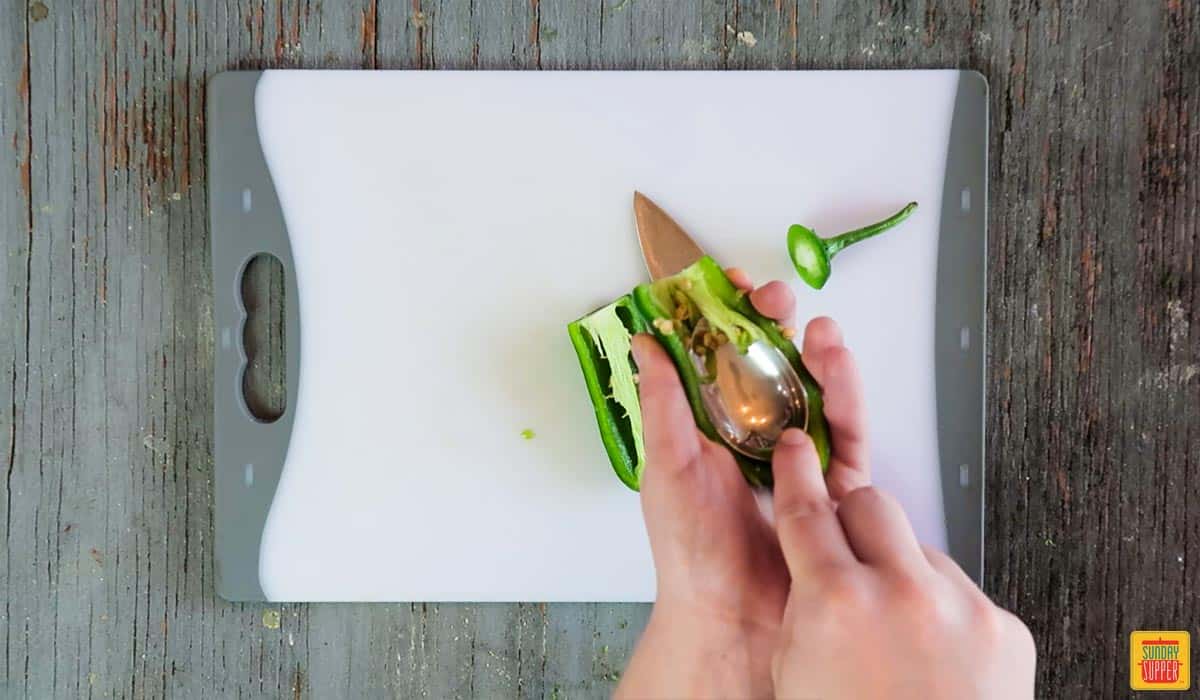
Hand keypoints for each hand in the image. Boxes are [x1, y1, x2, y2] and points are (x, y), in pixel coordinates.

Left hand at [617, 271, 864, 698]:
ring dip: (815, 349)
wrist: (734, 614)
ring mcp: (793, 452)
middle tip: (773, 296)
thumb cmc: (691, 551)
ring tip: (815, 325)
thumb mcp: (666, 467)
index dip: (720, 318)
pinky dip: (846, 392)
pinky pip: (845, 427)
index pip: (715, 357)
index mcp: (706, 425)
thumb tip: (644, 344)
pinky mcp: (830, 476)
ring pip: (810, 385)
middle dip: (772, 321)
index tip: (722, 286)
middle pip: (767, 361)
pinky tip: (837, 366)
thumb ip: (664, 403)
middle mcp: (750, 433)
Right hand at [768, 404, 1036, 694]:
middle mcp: (901, 593)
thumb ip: (803, 605)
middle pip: (870, 504)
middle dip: (852, 520)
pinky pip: (960, 592)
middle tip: (843, 548)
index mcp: (836, 603)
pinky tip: (931, 656)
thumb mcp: (796, 671)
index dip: (797, 472)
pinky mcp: (1004, 626)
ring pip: (920, 550)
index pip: (807, 510)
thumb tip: (812, 561)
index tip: (796, 448)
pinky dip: (942, 612)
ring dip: (900, 574)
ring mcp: (960, 607)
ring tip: (893, 633)